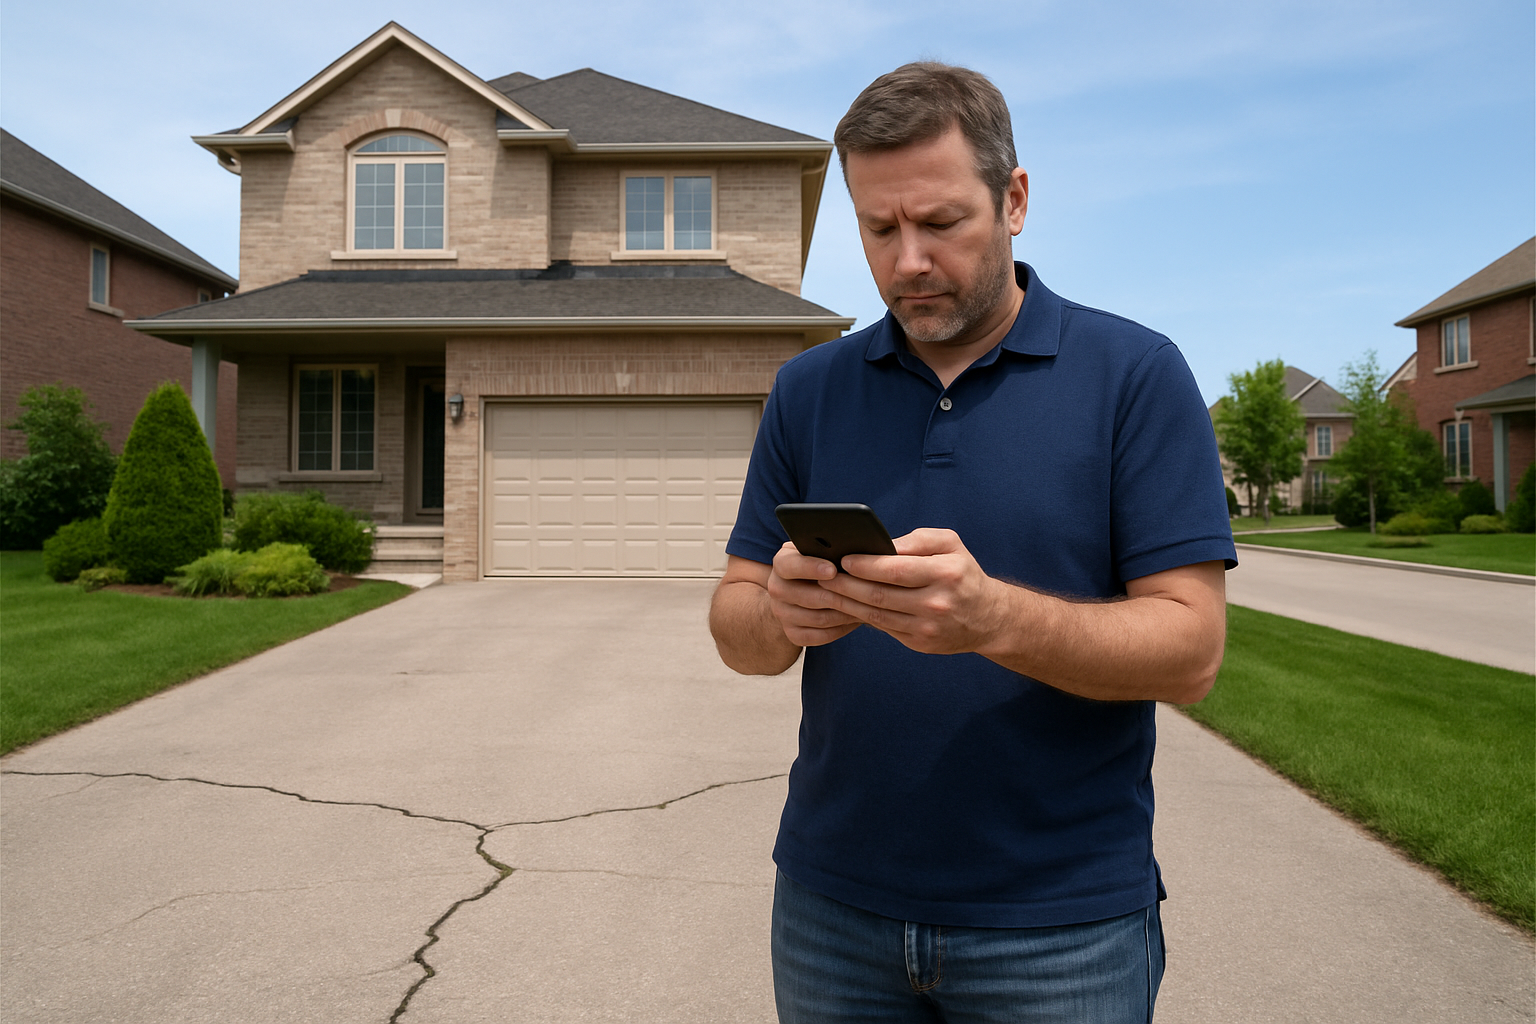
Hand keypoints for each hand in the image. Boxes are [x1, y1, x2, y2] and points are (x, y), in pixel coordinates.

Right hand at [766, 542, 863, 647]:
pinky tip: (855, 619)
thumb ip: (829, 548)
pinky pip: (820, 636)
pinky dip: (841, 629)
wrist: (800, 589)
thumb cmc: (820, 563)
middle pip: (808, 597)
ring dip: (845, 613)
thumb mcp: (819, 550)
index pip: (790, 566)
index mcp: (781, 563)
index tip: (833, 570)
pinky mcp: (792, 633)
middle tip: (863, 593)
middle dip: (839, 595)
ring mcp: (782, 613)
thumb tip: (855, 552)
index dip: (811, 568)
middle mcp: (776, 588)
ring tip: (866, 606)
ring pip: (819, 618)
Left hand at [819, 529, 1014, 654]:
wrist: (988, 618)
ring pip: (877, 615)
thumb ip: (917, 540)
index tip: (842, 558)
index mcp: (945, 573)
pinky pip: (883, 628)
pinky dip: (861, 617)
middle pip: (880, 595)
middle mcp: (936, 603)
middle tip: (822, 575)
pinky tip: (845, 605)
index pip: (895, 570)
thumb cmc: (963, 573)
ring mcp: (928, 627)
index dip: (865, 565)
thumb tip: (881, 545)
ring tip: (826, 590)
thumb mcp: (951, 545)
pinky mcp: (920, 644)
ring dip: (847, 603)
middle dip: (846, 585)